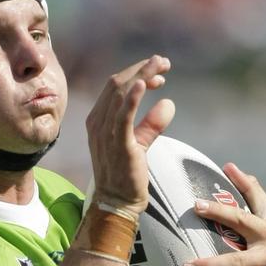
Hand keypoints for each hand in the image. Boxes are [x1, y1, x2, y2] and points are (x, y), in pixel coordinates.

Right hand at [86, 55, 174, 216]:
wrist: (117, 202)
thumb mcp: (138, 143)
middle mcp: (97, 123)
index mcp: (98, 120)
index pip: (115, 87)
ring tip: (160, 64)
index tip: (159, 75)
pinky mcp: (118, 144)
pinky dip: (133, 98)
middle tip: (164, 62)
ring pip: (120, 94)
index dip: (137, 74)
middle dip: (141, 69)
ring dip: (142, 75)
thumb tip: (168, 102)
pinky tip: (145, 84)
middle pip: (117, 84)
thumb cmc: (127, 175)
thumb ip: (151, 124)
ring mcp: (105, 133)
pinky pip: (122, 116)